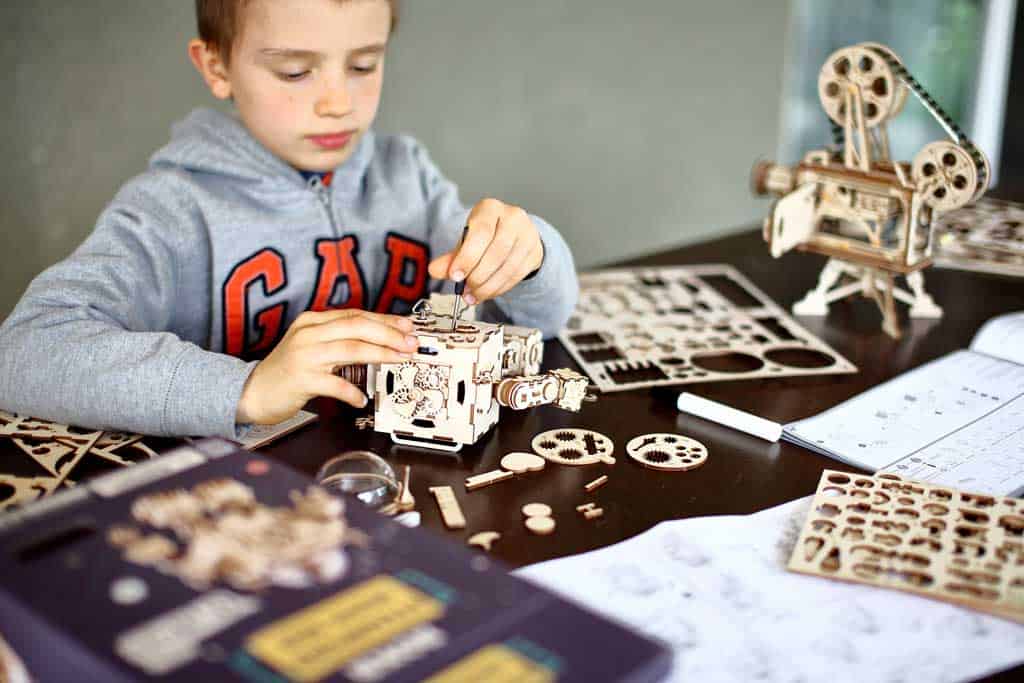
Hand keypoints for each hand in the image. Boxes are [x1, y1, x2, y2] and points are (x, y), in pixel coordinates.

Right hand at [236, 309, 416, 424]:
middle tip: (411, 344)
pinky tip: (363, 398)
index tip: (408, 327)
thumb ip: (340, 339)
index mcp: (313, 321)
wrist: (253, 391)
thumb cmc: (289, 370)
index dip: (385, 320)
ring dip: (380, 355)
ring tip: (398, 361)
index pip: (356, 315)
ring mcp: (304, 355)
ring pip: (351, 349)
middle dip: (389, 334)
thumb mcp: (312, 346)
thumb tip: (381, 340)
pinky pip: (335, 385)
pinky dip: (352, 392)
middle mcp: (308, 333)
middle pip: (357, 327)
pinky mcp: (301, 379)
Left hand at [428, 198, 543, 303]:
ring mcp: (527, 235)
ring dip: (488, 286)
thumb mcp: (466, 242)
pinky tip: (487, 293)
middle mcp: (513, 217)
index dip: (467, 256)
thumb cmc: (486, 236)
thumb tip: (434, 270)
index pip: (481, 232)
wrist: (514, 236)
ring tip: (472, 296)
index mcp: (490, 209)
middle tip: (464, 290)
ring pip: (508, 266)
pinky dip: (499, 288)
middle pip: (496, 251)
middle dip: (477, 275)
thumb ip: (450, 257)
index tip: (455, 275)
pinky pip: (516, 275)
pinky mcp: (534, 252)